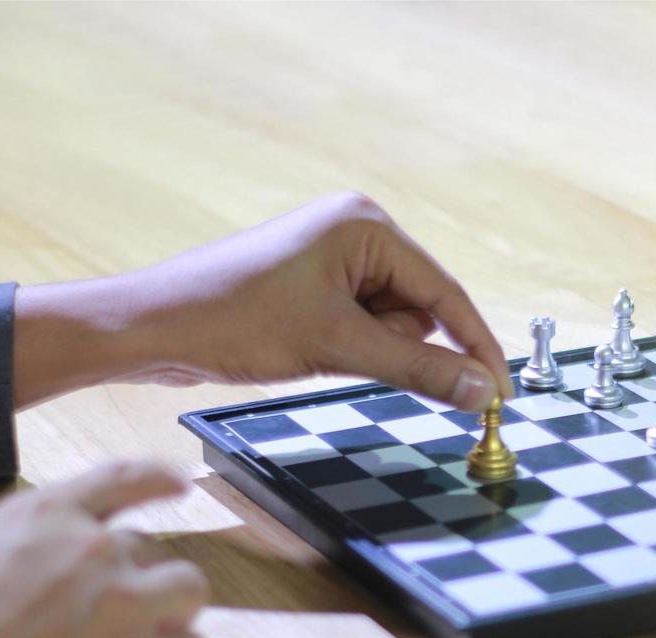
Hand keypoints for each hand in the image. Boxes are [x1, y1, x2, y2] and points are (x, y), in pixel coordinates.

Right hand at [0, 461, 209, 637]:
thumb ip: (3, 562)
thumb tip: (4, 590)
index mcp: (40, 515)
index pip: (120, 479)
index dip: (156, 479)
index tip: (178, 484)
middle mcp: (92, 545)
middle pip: (152, 549)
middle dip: (142, 582)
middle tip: (120, 621)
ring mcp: (125, 597)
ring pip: (189, 589)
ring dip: (173, 616)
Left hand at [12, 192, 513, 411]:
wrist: (154, 328)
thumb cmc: (234, 319)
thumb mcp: (337, 347)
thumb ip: (418, 369)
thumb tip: (481, 391)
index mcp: (366, 226)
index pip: (446, 292)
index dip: (476, 345)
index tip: (500, 394)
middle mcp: (354, 233)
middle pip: (419, 310)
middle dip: (396, 347)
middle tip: (345, 357)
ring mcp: (331, 260)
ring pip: (389, 326)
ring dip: (366, 352)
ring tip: (312, 349)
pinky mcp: (312, 288)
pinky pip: (359, 328)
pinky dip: (347, 350)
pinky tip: (307, 350)